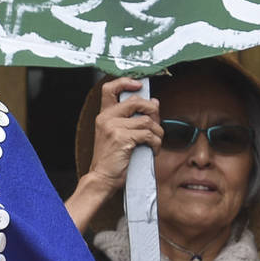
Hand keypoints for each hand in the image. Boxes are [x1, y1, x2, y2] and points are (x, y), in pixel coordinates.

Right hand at [71, 78, 161, 216]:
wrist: (102, 178)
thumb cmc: (112, 159)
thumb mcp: (117, 135)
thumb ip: (132, 118)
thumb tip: (154, 102)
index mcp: (104, 116)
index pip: (110, 89)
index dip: (125, 82)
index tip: (138, 85)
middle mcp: (106, 118)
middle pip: (136, 102)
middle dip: (152, 111)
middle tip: (155, 123)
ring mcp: (113, 128)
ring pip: (146, 120)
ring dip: (157, 132)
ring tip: (155, 142)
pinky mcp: (122, 138)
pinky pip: (148, 134)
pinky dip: (156, 143)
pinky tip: (153, 150)